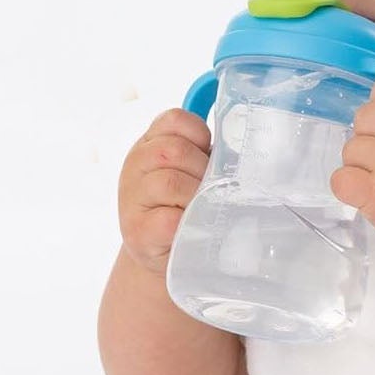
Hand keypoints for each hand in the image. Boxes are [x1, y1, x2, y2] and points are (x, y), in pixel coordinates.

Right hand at [117, 108, 211, 273]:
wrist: (167, 254)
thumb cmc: (186, 207)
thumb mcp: (192, 172)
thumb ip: (206, 154)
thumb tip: (243, 151)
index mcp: (150, 144)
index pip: (175, 120)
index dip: (200, 136)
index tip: (208, 158)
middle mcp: (135, 165)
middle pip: (173, 150)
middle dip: (202, 170)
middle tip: (211, 190)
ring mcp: (132, 198)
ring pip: (169, 181)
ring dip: (196, 196)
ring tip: (203, 208)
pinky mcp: (138, 230)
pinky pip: (168, 218)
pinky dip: (187, 222)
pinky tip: (192, 226)